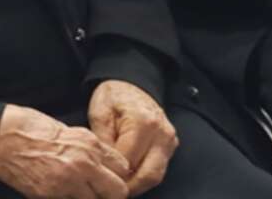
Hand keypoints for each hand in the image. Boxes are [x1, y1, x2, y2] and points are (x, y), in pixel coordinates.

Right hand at [0, 104, 129, 198]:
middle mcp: (84, 163)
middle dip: (110, 193)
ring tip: (76, 193)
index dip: (116, 174)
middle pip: (118, 191)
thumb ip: (84, 147)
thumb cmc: (26, 127)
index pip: (122, 167)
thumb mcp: (63, 129)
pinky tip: (58, 193)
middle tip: (98, 192)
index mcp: (89, 143)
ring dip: (88, 198)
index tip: (108, 178)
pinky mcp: (51, 195)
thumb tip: (98, 161)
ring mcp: (68, 181)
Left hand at [88, 80, 178, 195]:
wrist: (131, 83)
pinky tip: (128, 178)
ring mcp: (169, 140)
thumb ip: (103, 141)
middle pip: (148, 175)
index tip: (100, 183)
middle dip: (129, 188)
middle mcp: (162, 133)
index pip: (128, 162)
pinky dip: (143, 176)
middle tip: (110, 192)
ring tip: (118, 187)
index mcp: (143, 123)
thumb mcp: (100, 114)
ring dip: (137, 185)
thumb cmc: (113, 96)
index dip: (114, 176)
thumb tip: (105, 168)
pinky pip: (158, 168)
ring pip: (156, 176)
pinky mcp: (171, 145)